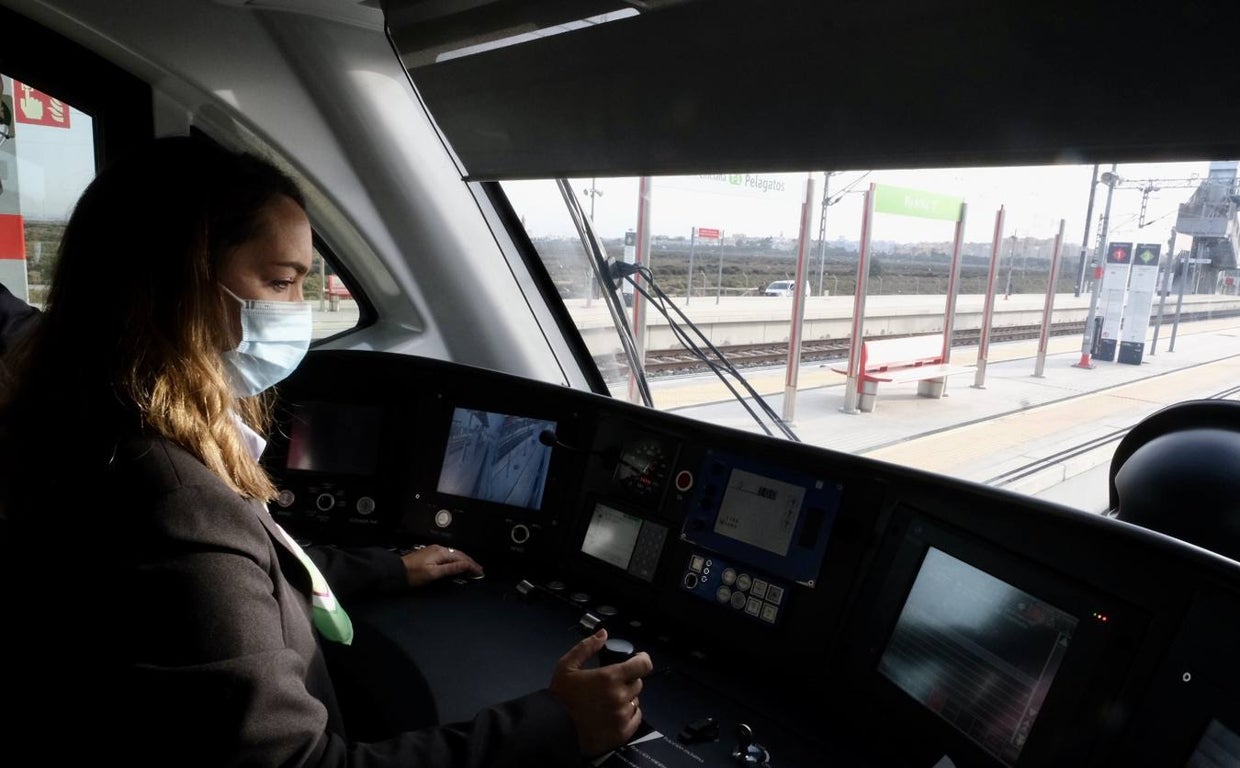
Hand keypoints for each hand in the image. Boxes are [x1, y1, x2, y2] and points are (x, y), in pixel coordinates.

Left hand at [399, 544, 482, 586]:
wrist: (397, 571)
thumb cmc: (413, 573)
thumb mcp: (433, 573)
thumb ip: (450, 568)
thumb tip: (465, 565)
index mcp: (441, 552)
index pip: (462, 559)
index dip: (472, 566)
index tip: (479, 572)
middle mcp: (439, 549)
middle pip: (459, 555)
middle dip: (471, 563)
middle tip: (479, 571)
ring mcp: (435, 551)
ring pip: (454, 555)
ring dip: (464, 561)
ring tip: (472, 568)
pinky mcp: (431, 554)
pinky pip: (449, 556)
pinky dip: (456, 560)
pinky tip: (458, 565)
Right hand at [548, 629, 653, 756]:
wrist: (553, 728)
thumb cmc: (560, 697)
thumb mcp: (567, 666)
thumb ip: (586, 647)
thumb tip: (603, 634)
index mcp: (609, 677)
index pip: (643, 665)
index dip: (642, 660)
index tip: (637, 659)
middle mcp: (620, 696)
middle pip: (637, 683)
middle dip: (628, 680)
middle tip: (612, 684)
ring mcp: (622, 716)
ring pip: (635, 701)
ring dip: (626, 698)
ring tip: (608, 701)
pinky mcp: (623, 732)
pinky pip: (635, 718)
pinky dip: (628, 714)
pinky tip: (613, 714)